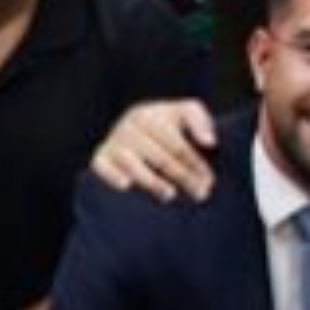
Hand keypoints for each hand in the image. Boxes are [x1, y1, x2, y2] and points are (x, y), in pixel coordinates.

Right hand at [91, 99, 217, 201]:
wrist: (138, 133)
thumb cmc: (168, 126)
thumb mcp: (186, 114)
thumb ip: (200, 122)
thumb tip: (209, 142)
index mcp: (149, 115)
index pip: (176, 144)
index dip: (195, 163)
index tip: (209, 180)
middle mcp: (128, 126)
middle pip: (159, 157)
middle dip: (182, 177)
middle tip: (200, 194)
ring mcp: (112, 142)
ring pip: (134, 165)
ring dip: (153, 182)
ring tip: (171, 196)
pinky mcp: (99, 158)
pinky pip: (102, 167)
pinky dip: (113, 176)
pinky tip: (127, 186)